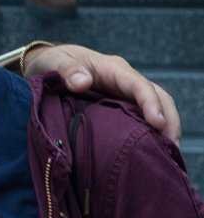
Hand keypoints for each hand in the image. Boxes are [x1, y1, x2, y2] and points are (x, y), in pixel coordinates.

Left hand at [23, 44, 180, 142]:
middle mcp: (124, 82)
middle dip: (169, 120)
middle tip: (171, 148)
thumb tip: (82, 82)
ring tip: (167, 156)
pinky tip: (151, 153)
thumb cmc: (51, 62)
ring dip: (165, 130)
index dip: (150, 103)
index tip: (158, 124)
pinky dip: (150, 134)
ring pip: (155, 109)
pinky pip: (140, 120)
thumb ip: (66, 69)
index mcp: (112, 69)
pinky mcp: (120, 108)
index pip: (138, 85)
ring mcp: (124, 96)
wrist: (45, 65)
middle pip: (158, 97)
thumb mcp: (54, 61)